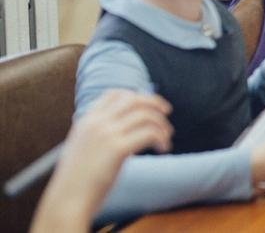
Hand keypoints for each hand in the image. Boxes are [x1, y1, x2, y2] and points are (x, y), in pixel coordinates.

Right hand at [32, 91, 172, 231]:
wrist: (66, 201)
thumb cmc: (77, 181)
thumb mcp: (83, 148)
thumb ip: (99, 134)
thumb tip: (128, 128)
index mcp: (86, 121)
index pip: (114, 94)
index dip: (135, 96)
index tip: (148, 105)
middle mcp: (96, 123)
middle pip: (133, 99)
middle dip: (154, 102)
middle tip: (166, 113)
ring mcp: (106, 134)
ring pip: (145, 115)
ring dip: (162, 125)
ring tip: (166, 139)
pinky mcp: (117, 149)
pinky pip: (149, 133)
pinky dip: (162, 138)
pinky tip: (164, 149)